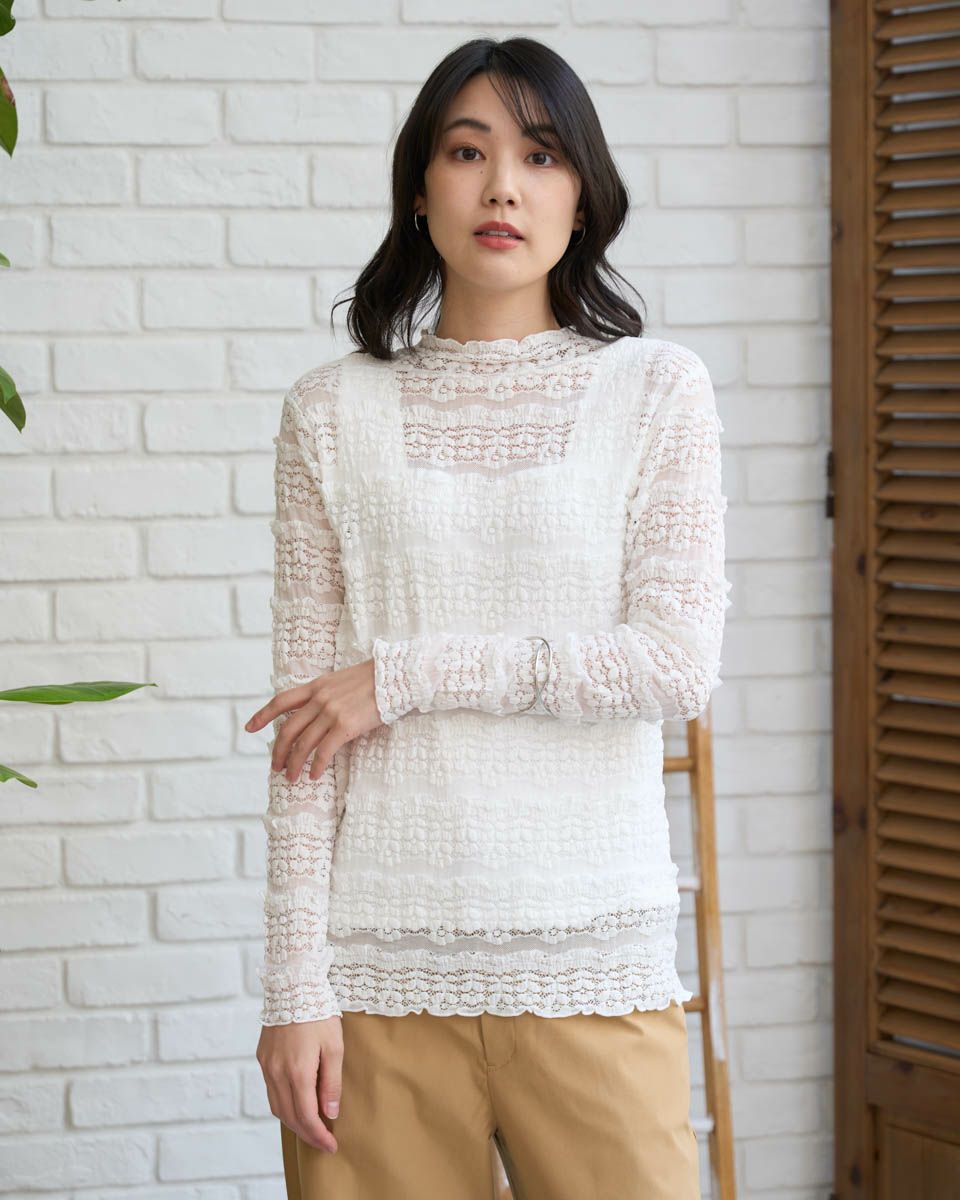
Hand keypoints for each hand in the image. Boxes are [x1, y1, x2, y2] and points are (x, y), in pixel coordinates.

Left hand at [244, 659, 382, 780]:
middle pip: (289, 728)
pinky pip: (324, 751)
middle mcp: (319, 698)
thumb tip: (315, 715)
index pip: (281, 701)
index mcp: (316, 686)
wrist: (395, 676)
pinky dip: (316, 766)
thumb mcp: (341, 681)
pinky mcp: (345, 725)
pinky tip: (314, 775)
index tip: (249, 728)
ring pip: (303, 743)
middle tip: (275, 766)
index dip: (263, 715)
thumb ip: (325, 695)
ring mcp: (331, 712)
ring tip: (291, 777)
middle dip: (278, 750)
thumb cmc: (374, 680)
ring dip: (294, 763)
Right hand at [257, 1016, 342, 1152]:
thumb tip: (329, 1113)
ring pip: (277, 1107)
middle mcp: (277, 1073)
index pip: (307, 1118)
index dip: (318, 1136)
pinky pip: (271, 1091)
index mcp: (298, 1072)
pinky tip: (296, 1102)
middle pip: (289, 1117)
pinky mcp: (262, 1058)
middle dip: (307, 1134)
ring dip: (293, 1121)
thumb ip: (331, 1083)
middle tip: (323, 1141)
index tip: (331, 1146)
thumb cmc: (318, 1013)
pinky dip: (283, 1104)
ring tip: (311, 1126)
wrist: (293, 985)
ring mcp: (267, 1066)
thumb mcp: (334, 1046)